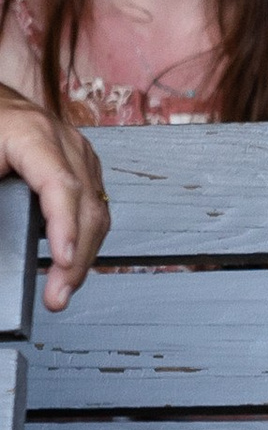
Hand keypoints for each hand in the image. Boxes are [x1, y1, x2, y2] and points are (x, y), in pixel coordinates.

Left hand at [0, 90, 108, 306]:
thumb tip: (0, 237)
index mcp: (31, 133)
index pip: (59, 185)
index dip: (64, 226)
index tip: (63, 261)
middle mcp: (64, 142)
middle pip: (86, 204)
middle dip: (77, 256)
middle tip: (57, 296)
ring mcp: (78, 153)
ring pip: (97, 210)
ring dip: (86, 254)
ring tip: (64, 288)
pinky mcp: (82, 166)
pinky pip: (94, 206)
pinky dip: (86, 238)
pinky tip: (72, 262)